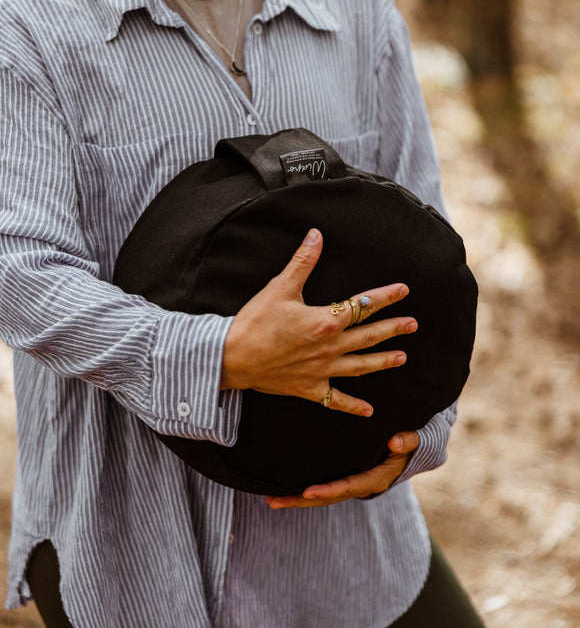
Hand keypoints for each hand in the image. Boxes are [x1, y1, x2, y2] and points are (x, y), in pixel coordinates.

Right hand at [221, 228, 417, 416]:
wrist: (233, 357)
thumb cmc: (255, 321)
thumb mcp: (280, 287)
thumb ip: (302, 261)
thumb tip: (316, 235)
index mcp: (325, 320)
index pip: (362, 305)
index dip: (385, 296)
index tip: (404, 290)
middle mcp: (330, 347)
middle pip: (368, 336)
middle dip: (393, 329)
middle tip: (413, 325)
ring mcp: (322, 370)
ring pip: (360, 367)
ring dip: (382, 362)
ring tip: (402, 358)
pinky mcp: (310, 388)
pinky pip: (336, 400)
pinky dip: (353, 406)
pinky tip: (369, 410)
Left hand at [266, 431, 419, 508]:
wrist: (413, 450)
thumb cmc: (412, 442)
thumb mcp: (415, 440)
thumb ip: (408, 441)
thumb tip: (396, 442)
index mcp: (375, 478)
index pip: (348, 486)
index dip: (328, 490)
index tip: (308, 491)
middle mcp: (360, 485)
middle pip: (327, 497)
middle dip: (300, 501)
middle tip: (273, 501)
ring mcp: (351, 483)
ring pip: (322, 495)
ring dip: (297, 499)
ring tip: (271, 500)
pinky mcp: (345, 477)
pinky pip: (323, 487)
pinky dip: (305, 491)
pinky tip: (285, 488)